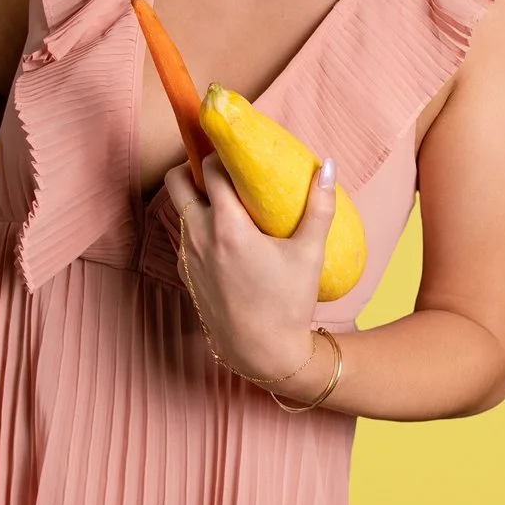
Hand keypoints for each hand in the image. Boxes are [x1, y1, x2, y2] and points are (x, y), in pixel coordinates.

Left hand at [163, 153, 337, 379]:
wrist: (261, 353)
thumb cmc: (288, 304)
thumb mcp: (309, 254)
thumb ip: (320, 206)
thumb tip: (327, 165)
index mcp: (227, 226)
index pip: (209, 168)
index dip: (222, 153)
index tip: (238, 151)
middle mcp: (199, 236)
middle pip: (177, 180)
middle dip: (194, 166)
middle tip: (222, 168)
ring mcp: (188, 256)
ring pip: (177, 207)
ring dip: (194, 195)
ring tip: (224, 196)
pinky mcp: (186, 273)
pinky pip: (183, 233)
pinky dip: (196, 222)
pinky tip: (223, 231)